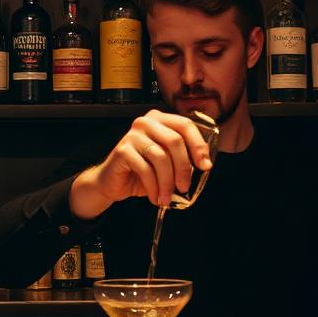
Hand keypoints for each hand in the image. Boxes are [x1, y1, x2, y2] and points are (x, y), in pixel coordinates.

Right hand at [70, 110, 213, 217]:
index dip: (198, 146)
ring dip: (167, 182)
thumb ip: (183, 156)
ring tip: (167, 197)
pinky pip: (145, 169)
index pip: (185, 125)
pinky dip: (154, 187)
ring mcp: (133, 134)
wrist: (112, 182)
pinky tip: (155, 196)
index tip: (205, 166)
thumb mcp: (167, 162)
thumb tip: (205, 164)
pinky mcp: (123, 150)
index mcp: (160, 119)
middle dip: (183, 167)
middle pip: (174, 141)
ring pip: (161, 157)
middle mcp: (146, 122)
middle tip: (184, 186)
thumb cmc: (143, 171)